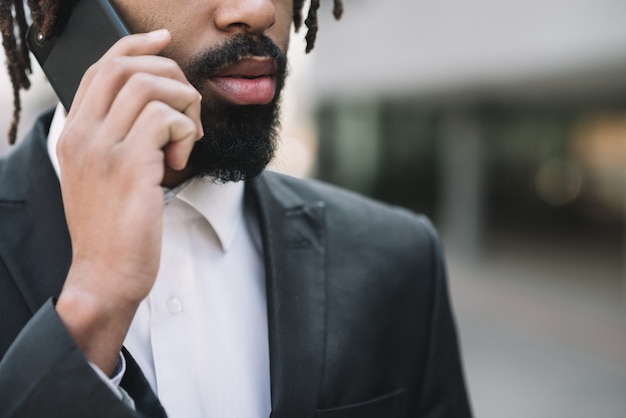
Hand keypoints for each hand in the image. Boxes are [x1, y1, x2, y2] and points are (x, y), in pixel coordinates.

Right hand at [55, 29, 201, 373]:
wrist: (106, 275)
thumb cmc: (114, 229)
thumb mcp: (105, 177)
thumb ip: (118, 139)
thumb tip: (157, 109)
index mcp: (75, 133)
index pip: (102, 68)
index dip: (136, 46)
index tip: (165, 42)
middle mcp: (82, 134)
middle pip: (128, 66)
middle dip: (171, 75)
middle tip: (188, 110)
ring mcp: (102, 148)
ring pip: (150, 86)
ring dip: (183, 106)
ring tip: (185, 140)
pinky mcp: (130, 165)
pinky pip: (166, 117)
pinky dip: (185, 131)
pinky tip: (180, 159)